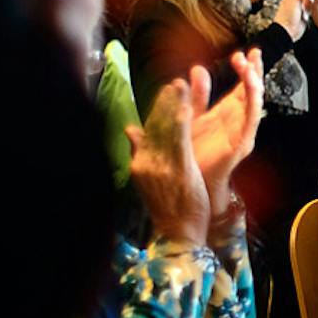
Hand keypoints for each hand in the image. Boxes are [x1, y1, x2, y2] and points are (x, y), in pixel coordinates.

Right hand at [129, 77, 210, 246]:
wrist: (177, 235)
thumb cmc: (169, 210)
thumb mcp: (148, 181)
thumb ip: (139, 154)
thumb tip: (129, 130)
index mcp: (141, 164)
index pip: (148, 133)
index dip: (157, 111)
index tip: (165, 93)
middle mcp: (147, 163)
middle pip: (156, 127)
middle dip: (165, 103)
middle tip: (174, 82)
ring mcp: (161, 166)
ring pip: (166, 130)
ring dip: (174, 106)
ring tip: (181, 85)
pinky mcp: (178, 170)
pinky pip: (180, 142)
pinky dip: (182, 123)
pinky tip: (187, 107)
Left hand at [192, 51, 264, 216]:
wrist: (189, 184)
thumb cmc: (190, 156)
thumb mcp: (189, 119)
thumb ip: (194, 97)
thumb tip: (193, 71)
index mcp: (224, 114)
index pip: (239, 87)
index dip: (243, 70)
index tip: (243, 53)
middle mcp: (236, 122)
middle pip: (251, 91)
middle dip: (254, 71)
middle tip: (254, 52)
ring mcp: (241, 132)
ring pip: (253, 102)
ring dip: (254, 82)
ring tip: (250, 64)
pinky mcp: (241, 143)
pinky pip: (251, 119)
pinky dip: (253, 101)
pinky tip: (251, 86)